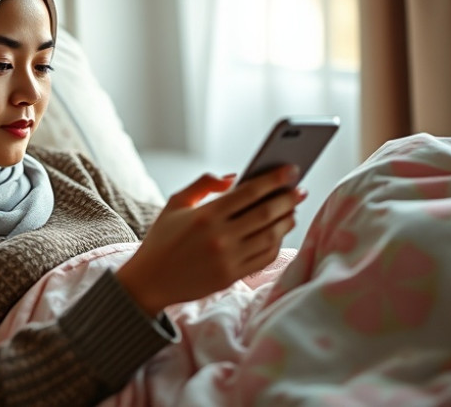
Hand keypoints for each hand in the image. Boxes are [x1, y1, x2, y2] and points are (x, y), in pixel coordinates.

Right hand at [115, 166, 306, 314]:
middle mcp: (219, 237)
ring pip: (270, 236)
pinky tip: (279, 232)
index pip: (249, 192)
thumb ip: (203, 184)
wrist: (149, 280)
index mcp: (205, 215)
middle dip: (288, 199)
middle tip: (300, 189)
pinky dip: (277, 243)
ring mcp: (227, 259)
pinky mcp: (231, 276)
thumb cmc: (163, 238)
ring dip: (286, 220)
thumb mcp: (175, 203)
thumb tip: (234, 178)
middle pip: (266, 213)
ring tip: (292, 209)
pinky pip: (264, 257)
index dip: (274, 179)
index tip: (291, 170)